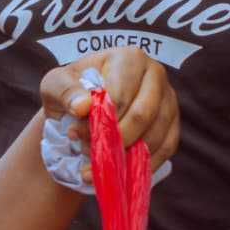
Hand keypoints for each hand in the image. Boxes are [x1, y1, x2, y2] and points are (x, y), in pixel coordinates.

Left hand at [38, 47, 179, 171]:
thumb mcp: (56, 85)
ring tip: (99, 163)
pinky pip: (165, 150)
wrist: (84, 106)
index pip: (120, 95)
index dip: (99, 120)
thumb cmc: (71, 91)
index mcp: (130, 58)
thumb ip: (65, 91)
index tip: (75, 134)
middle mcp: (156, 74)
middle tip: (88, 153)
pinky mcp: (173, 125)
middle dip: (113, 141)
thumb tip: (83, 106)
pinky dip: (143, 165)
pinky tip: (121, 172)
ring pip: (156, 135)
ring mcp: (168, 100)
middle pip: (142, 116)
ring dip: (126, 156)